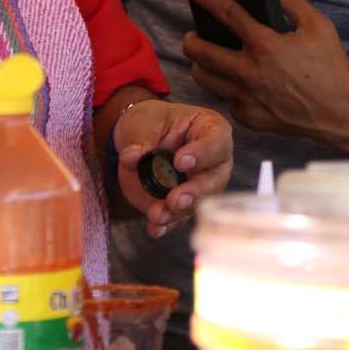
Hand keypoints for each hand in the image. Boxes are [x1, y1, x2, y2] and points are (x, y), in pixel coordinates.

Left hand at [112, 100, 232, 237]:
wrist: (138, 140)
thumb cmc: (151, 121)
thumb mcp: (144, 121)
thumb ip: (140, 139)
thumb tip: (132, 157)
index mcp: (210, 130)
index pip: (217, 142)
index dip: (203, 154)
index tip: (180, 162)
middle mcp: (213, 161)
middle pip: (214, 180)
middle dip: (195, 192)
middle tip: (175, 199)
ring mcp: (201, 184)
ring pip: (198, 203)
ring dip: (178, 212)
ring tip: (157, 215)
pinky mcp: (183, 203)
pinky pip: (180, 217)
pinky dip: (167, 225)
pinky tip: (155, 228)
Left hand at [182, 0, 348, 148]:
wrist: (341, 113)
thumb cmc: (332, 68)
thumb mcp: (319, 26)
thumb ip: (294, 3)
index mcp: (265, 45)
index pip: (227, 14)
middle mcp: (249, 72)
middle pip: (200, 52)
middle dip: (190, 40)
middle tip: (192, 36)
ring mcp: (246, 97)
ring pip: (204, 80)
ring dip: (200, 66)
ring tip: (206, 60)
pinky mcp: (249, 117)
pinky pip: (227, 100)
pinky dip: (226, 90)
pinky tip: (236, 84)